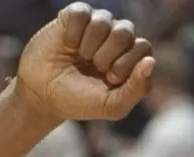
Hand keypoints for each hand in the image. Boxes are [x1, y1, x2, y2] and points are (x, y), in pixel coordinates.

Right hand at [16, 2, 154, 120]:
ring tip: (80, 58)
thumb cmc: (80, 101)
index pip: (143, 48)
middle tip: (95, 68)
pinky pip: (81, 13)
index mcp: (131, 57)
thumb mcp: (112, 105)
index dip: (126, 64)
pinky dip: (73, 34)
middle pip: (125, 32)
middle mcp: (117, 38)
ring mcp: (96, 25)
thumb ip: (137, 88)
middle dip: (107, 56)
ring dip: (89, 46)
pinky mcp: (74, 16)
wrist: (42, 95)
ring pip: (104, 21)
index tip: (110, 78)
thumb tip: (150, 61)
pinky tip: (68, 46)